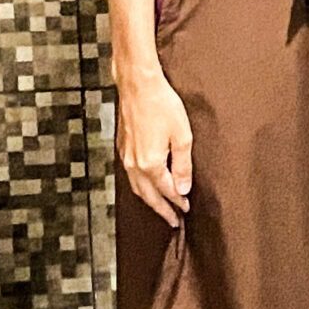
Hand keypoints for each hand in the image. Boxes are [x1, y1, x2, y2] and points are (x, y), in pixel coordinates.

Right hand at [117, 67, 193, 226]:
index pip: (166, 191)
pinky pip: (131, 176)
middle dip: (162, 209)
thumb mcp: (182, 136)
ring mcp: (125, 157)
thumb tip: (182, 189)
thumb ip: (183, 166)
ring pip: (137, 187)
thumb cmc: (163, 106)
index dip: (178, 202)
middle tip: (173, 221)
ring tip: (162, 208)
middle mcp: (134, 165)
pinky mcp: (122, 149)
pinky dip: (141, 186)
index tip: (187, 210)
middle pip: (149, 195)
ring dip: (150, 200)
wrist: (138, 87)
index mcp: (150, 164)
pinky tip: (148, 186)